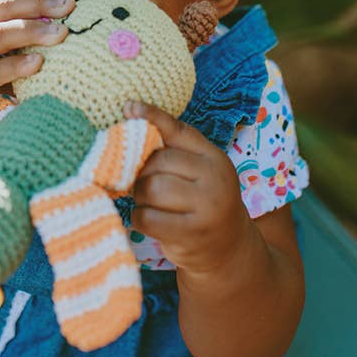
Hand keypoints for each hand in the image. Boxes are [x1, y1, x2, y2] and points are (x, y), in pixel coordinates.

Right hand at [0, 0, 71, 128]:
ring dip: (32, 31)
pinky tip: (37, 64)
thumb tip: (50, 53)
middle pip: (9, 12)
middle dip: (41, 8)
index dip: (39, 0)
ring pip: (2, 35)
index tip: (71, 0)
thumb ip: (3, 50)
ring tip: (61, 33)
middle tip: (72, 8)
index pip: (11, 4)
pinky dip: (16, 66)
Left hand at [127, 101, 254, 276]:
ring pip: (152, 188)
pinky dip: (140, 218)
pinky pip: (149, 218)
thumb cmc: (203, 203)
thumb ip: (174, 151)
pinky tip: (148, 220)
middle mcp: (215, 179)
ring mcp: (206, 207)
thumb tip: (130, 116)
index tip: (128, 107)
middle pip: (158, 163)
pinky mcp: (192, 233)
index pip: (179, 131)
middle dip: (141, 173)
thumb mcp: (200, 173)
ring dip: (140, 196)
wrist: (229, 249)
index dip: (152, 117)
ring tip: (146, 201)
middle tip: (142, 183)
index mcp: (215, 158)